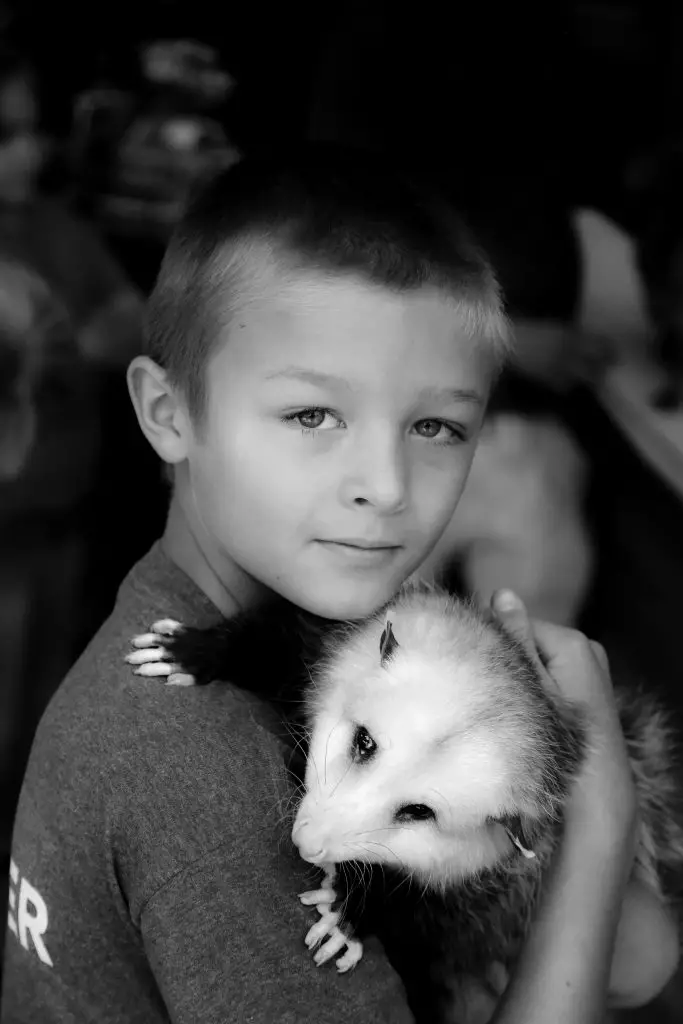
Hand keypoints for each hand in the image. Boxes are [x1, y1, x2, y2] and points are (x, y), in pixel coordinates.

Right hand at [490, 590, 637, 845]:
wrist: (595, 803)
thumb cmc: (558, 746)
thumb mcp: (529, 690)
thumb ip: (516, 641)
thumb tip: (503, 593)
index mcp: (574, 643)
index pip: (514, 624)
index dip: (489, 645)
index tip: (471, 672)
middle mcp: (587, 650)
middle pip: (525, 643)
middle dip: (504, 664)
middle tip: (489, 697)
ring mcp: (589, 671)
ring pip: (534, 663)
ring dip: (515, 681)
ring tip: (506, 712)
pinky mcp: (586, 692)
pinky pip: (547, 679)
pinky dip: (532, 693)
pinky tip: (523, 718)